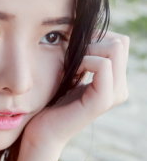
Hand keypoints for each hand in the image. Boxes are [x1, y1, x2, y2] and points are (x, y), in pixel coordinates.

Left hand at [23, 30, 129, 151]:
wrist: (40, 132)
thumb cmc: (48, 101)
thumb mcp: (68, 73)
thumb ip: (82, 55)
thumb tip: (86, 28)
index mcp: (114, 80)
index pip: (119, 41)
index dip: (96, 37)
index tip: (74, 50)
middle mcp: (119, 87)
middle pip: (120, 42)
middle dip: (94, 41)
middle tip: (71, 57)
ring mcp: (114, 94)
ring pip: (116, 48)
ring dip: (89, 49)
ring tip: (71, 65)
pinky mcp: (102, 101)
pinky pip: (103, 65)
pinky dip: (85, 61)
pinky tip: (72, 71)